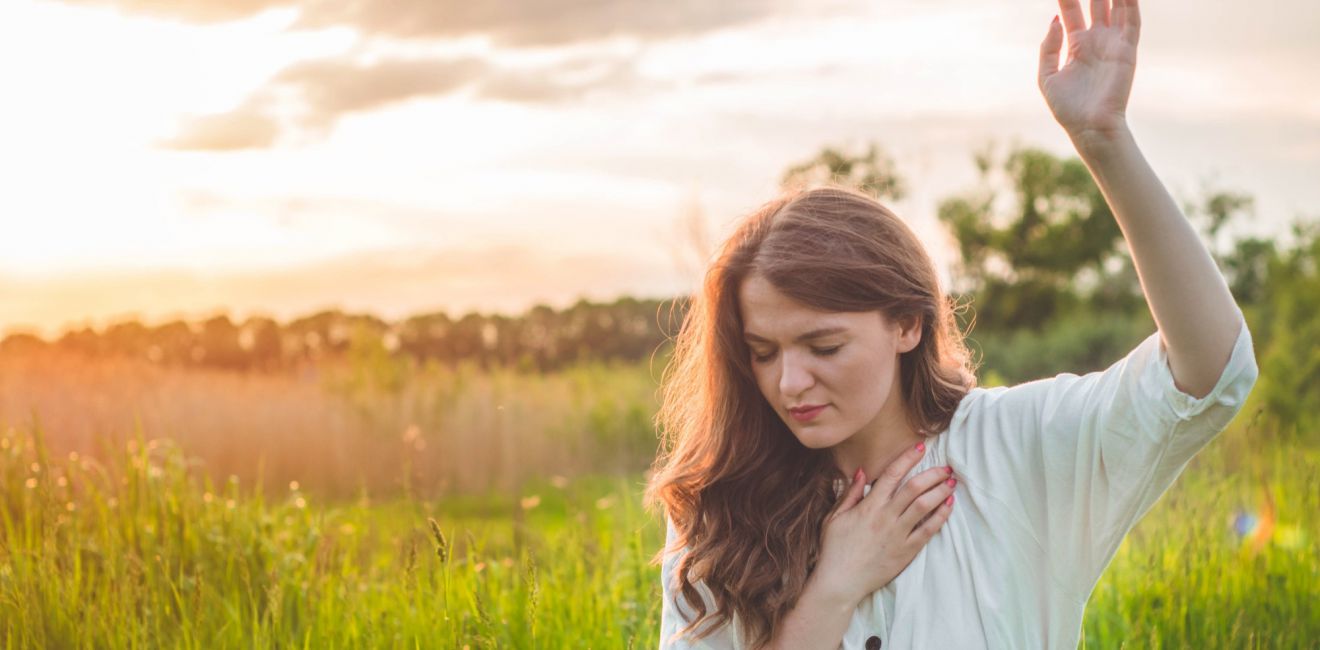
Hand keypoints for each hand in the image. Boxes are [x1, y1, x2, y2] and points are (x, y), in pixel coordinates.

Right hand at [809, 444, 956, 606]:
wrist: (839, 582)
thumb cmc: (834, 549)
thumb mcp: (834, 517)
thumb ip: (850, 493)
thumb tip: (861, 472)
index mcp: (869, 506)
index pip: (892, 474)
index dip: (908, 458)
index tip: (921, 447)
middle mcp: (886, 517)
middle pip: (915, 488)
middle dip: (933, 474)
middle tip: (945, 467)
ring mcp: (898, 534)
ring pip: (925, 506)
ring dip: (940, 491)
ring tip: (951, 483)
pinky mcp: (907, 551)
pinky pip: (929, 531)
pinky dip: (941, 516)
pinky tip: (948, 506)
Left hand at [1038, 0, 1140, 148]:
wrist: (1090, 127)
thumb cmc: (1067, 107)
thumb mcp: (1047, 76)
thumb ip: (1048, 47)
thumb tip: (1054, 20)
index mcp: (1075, 45)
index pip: (1071, 11)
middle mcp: (1096, 40)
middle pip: (1095, 3)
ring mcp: (1112, 43)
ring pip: (1116, 7)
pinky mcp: (1127, 50)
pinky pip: (1131, 21)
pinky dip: (1131, 3)